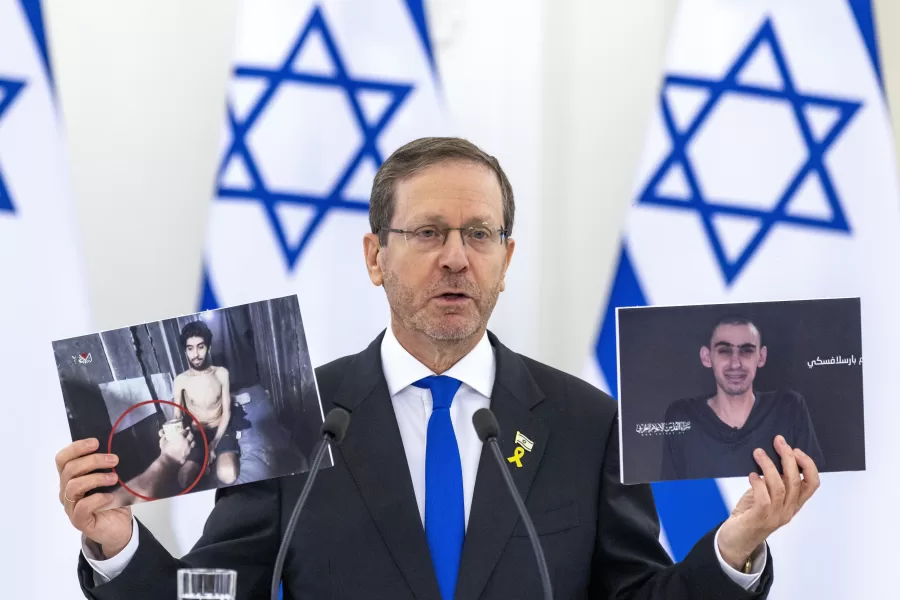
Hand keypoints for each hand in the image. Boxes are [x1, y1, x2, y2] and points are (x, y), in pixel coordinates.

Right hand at [56, 438, 132, 557]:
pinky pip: (81, 507)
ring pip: (73, 486)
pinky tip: (110, 497)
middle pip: (69, 470)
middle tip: (114, 460)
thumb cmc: (114, 499)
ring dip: (96, 478)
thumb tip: (116, 447)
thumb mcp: (111, 479)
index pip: (63, 459)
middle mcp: (67, 491)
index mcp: (72, 478)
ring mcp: (71, 507)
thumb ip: (108, 466)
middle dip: (93, 461)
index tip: (96, 442)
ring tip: (114, 479)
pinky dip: (97, 499)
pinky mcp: (79, 521)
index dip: (76, 448)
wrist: (119, 527)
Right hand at [159, 427, 194, 464]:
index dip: (186, 429)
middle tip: (189, 433)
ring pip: (194, 441)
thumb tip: (164, 434)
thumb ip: (164, 437)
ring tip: (190, 440)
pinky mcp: (189, 453)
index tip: (185, 429)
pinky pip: (192, 448)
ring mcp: (189, 447)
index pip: (185, 431)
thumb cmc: (166, 451)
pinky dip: (191, 446)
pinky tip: (189, 447)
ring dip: (192, 440)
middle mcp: (186, 441)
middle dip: (190, 433)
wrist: (169, 461)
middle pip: (191, 435)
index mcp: (180, 437)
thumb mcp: (163, 442)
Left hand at [717, 435, 820, 569]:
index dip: (808, 465)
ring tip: (758, 453)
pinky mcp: (759, 519)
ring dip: (769, 467)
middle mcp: (788, 510)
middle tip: (778, 442)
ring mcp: (775, 516)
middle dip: (788, 458)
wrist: (736, 539)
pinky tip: (752, 475)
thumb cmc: (751, 513)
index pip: (812, 484)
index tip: (795, 449)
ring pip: (779, 488)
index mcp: (794, 503)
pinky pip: (764, 499)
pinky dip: (759, 484)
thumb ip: (774, 481)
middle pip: (795, 481)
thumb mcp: (767, 494)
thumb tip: (775, 455)